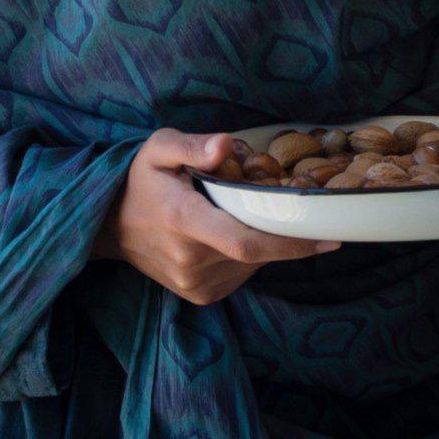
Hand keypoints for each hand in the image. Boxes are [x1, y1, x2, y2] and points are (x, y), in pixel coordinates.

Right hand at [91, 129, 339, 304]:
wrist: (109, 225)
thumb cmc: (139, 179)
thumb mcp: (159, 148)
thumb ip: (193, 145)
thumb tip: (226, 144)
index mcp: (183, 220)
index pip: (246, 241)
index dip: (291, 243)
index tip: (329, 236)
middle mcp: (190, 259)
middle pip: (257, 251)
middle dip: (283, 231)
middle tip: (300, 209)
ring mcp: (194, 283)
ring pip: (252, 264)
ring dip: (264, 241)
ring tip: (248, 213)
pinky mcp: (199, 295)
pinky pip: (241, 274)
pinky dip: (249, 254)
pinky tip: (233, 231)